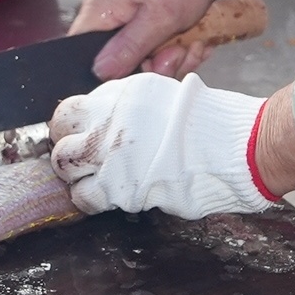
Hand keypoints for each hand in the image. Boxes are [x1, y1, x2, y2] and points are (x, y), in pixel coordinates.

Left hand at [49, 73, 271, 217]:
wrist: (236, 148)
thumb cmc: (212, 125)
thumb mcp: (165, 97)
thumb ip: (131, 108)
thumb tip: (112, 119)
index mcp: (121, 95)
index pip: (71, 108)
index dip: (72, 126)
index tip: (79, 136)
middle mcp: (109, 120)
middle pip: (59, 131)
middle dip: (66, 146)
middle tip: (81, 159)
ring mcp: (110, 153)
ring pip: (64, 163)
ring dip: (74, 173)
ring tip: (92, 178)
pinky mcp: (118, 186)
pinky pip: (83, 196)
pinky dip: (89, 199)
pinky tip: (105, 196)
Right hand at [71, 0, 232, 77]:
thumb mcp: (160, 18)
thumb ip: (128, 47)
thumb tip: (100, 72)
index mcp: (99, 10)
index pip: (82, 56)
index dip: (111, 74)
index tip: (143, 69)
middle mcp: (105, 15)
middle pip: (116, 64)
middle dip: (152, 67)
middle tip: (175, 53)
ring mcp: (124, 19)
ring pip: (140, 61)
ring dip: (170, 60)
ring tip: (188, 44)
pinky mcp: (141, 22)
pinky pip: (153, 51)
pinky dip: (175, 51)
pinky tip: (191, 41)